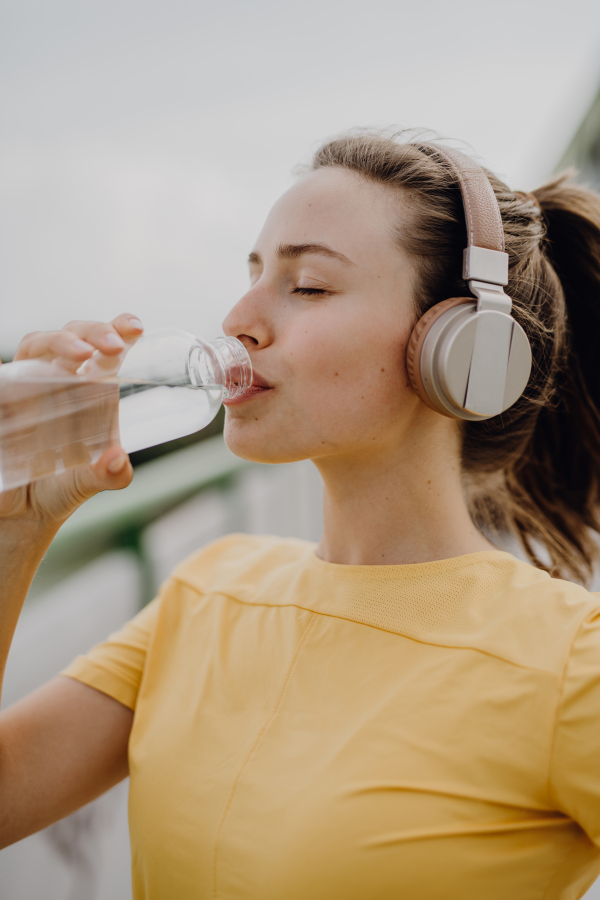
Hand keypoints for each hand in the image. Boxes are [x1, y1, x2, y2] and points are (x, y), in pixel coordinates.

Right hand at [0, 314, 142, 524]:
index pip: (105, 348)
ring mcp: (28, 386)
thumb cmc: (62, 486)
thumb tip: (117, 460)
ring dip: (58, 341)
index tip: (135, 327)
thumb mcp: (91, 483)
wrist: (24, 511)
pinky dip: (8, 372)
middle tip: (111, 346)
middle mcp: (59, 380)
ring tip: (79, 353)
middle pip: (73, 336)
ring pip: (37, 345)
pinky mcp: (4, 399)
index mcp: (90, 389)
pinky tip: (16, 376)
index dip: (119, 329)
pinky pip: (3, 376)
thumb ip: (110, 475)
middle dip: (92, 332)